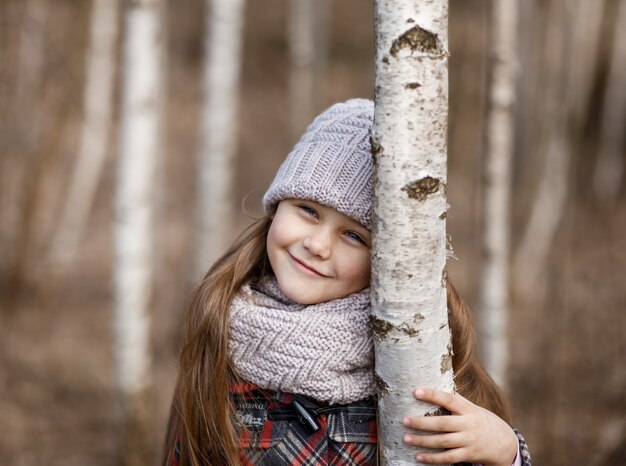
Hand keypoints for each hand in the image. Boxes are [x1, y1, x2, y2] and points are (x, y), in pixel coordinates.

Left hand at [402, 387, 517, 465]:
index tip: (416, 391)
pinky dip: (433, 458)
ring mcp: (469, 440)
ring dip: (423, 441)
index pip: (448, 399)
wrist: (504, 442)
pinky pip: (448, 458)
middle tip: (404, 420)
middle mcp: (468, 424)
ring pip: (443, 442)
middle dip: (422, 422)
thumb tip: (436, 380)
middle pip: (442, 423)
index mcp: (467, 409)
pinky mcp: (469, 455)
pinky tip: (419, 457)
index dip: (432, 395)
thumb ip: (455, 400)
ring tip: (406, 439)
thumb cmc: (481, 420)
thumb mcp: (472, 408)